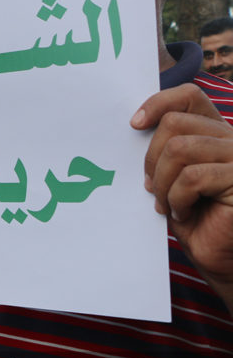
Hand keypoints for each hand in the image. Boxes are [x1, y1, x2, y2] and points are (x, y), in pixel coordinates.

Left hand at [132, 83, 232, 308]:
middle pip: (175, 123)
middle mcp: (232, 139)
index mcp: (215, 133)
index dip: (158, 103)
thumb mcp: (172, 180)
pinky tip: (183, 213)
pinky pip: (192, 177)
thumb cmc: (195, 220)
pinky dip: (177, 198)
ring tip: (167, 205)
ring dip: (162, 183)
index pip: (189, 97)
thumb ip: (164, 152)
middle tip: (150, 188)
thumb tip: (133, 127)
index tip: (134, 124)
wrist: (222, 260)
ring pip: (179, 149)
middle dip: (151, 158)